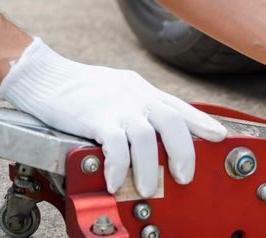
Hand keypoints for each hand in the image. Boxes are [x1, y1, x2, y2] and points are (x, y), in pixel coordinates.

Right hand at [0, 38, 226, 196]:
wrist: (45, 76)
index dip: (203, 123)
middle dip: (184, 151)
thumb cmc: (84, 88)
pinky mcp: (94, 117)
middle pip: (172, 121)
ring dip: (150, 167)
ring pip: (146, 137)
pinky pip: (115, 144)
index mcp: (144, 92)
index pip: (180, 107)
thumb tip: (159, 132)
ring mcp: (116, 106)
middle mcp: (136, 97)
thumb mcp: (122, 91)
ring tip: (148, 188)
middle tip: (184, 176)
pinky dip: (119, 166)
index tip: (220, 137)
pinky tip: (116, 181)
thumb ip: (142, 108)